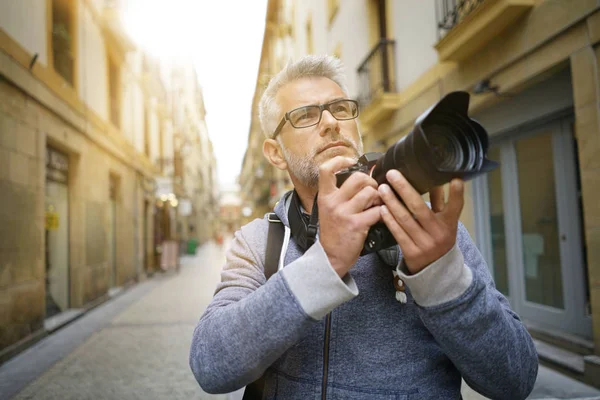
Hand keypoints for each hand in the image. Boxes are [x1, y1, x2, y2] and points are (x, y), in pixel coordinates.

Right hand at [318, 156, 381, 276]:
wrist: (330, 257)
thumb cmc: (334, 232)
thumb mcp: (329, 209)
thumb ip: (341, 194)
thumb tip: (363, 177)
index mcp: (325, 196)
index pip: (326, 170)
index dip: (340, 160)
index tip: (350, 162)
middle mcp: (333, 202)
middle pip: (357, 177)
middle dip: (371, 182)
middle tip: (373, 191)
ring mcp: (344, 213)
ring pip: (370, 192)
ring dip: (379, 197)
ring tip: (377, 205)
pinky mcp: (357, 224)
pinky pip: (378, 211)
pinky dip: (383, 213)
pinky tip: (380, 217)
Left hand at [378, 169, 463, 273]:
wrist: (435, 270)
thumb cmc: (438, 238)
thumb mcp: (444, 222)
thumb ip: (440, 202)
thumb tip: (435, 179)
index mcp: (449, 224)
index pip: (455, 207)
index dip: (457, 194)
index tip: (455, 179)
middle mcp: (439, 234)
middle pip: (420, 208)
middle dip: (404, 189)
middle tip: (392, 174)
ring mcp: (424, 244)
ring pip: (405, 219)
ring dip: (392, 202)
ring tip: (382, 188)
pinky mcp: (411, 252)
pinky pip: (398, 233)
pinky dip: (389, 219)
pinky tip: (382, 208)